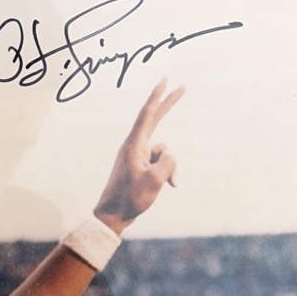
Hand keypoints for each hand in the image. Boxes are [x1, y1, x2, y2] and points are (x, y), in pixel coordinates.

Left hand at [93, 77, 183, 231]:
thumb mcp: (155, 180)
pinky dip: (167, 173)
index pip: (147, 114)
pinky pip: (161, 163)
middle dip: (169, 104)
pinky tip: (170, 186)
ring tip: (165, 184)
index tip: (165, 80)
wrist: (113, 215)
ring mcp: (138, 155)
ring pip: (165, 152)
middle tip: (183, 86)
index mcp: (134, 145)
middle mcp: (135, 146)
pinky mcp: (141, 165)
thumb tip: (171, 156)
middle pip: (155, 119)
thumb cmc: (130, 198)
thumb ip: (168, 162)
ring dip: (170, 167)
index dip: (157, 96)